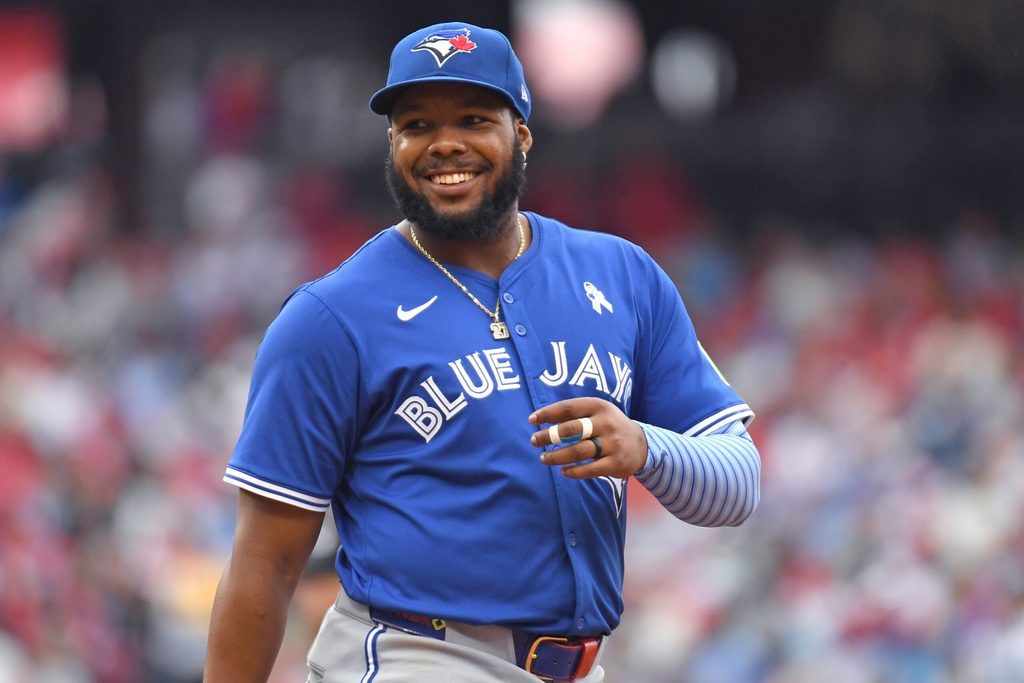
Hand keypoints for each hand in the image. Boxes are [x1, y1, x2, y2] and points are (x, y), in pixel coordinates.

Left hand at [529, 397, 648, 478]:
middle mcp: (606, 423)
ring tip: (543, 458)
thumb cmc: (609, 426)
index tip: (532, 420)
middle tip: (534, 441)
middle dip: (549, 435)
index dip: (548, 413)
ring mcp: (612, 444)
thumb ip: (575, 414)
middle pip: (571, 429)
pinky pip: (589, 469)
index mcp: (599, 406)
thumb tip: (541, 418)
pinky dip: (573, 472)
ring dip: (557, 456)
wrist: (642, 445)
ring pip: (578, 451)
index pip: (568, 408)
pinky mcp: (615, 463)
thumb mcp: (598, 412)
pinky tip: (563, 471)